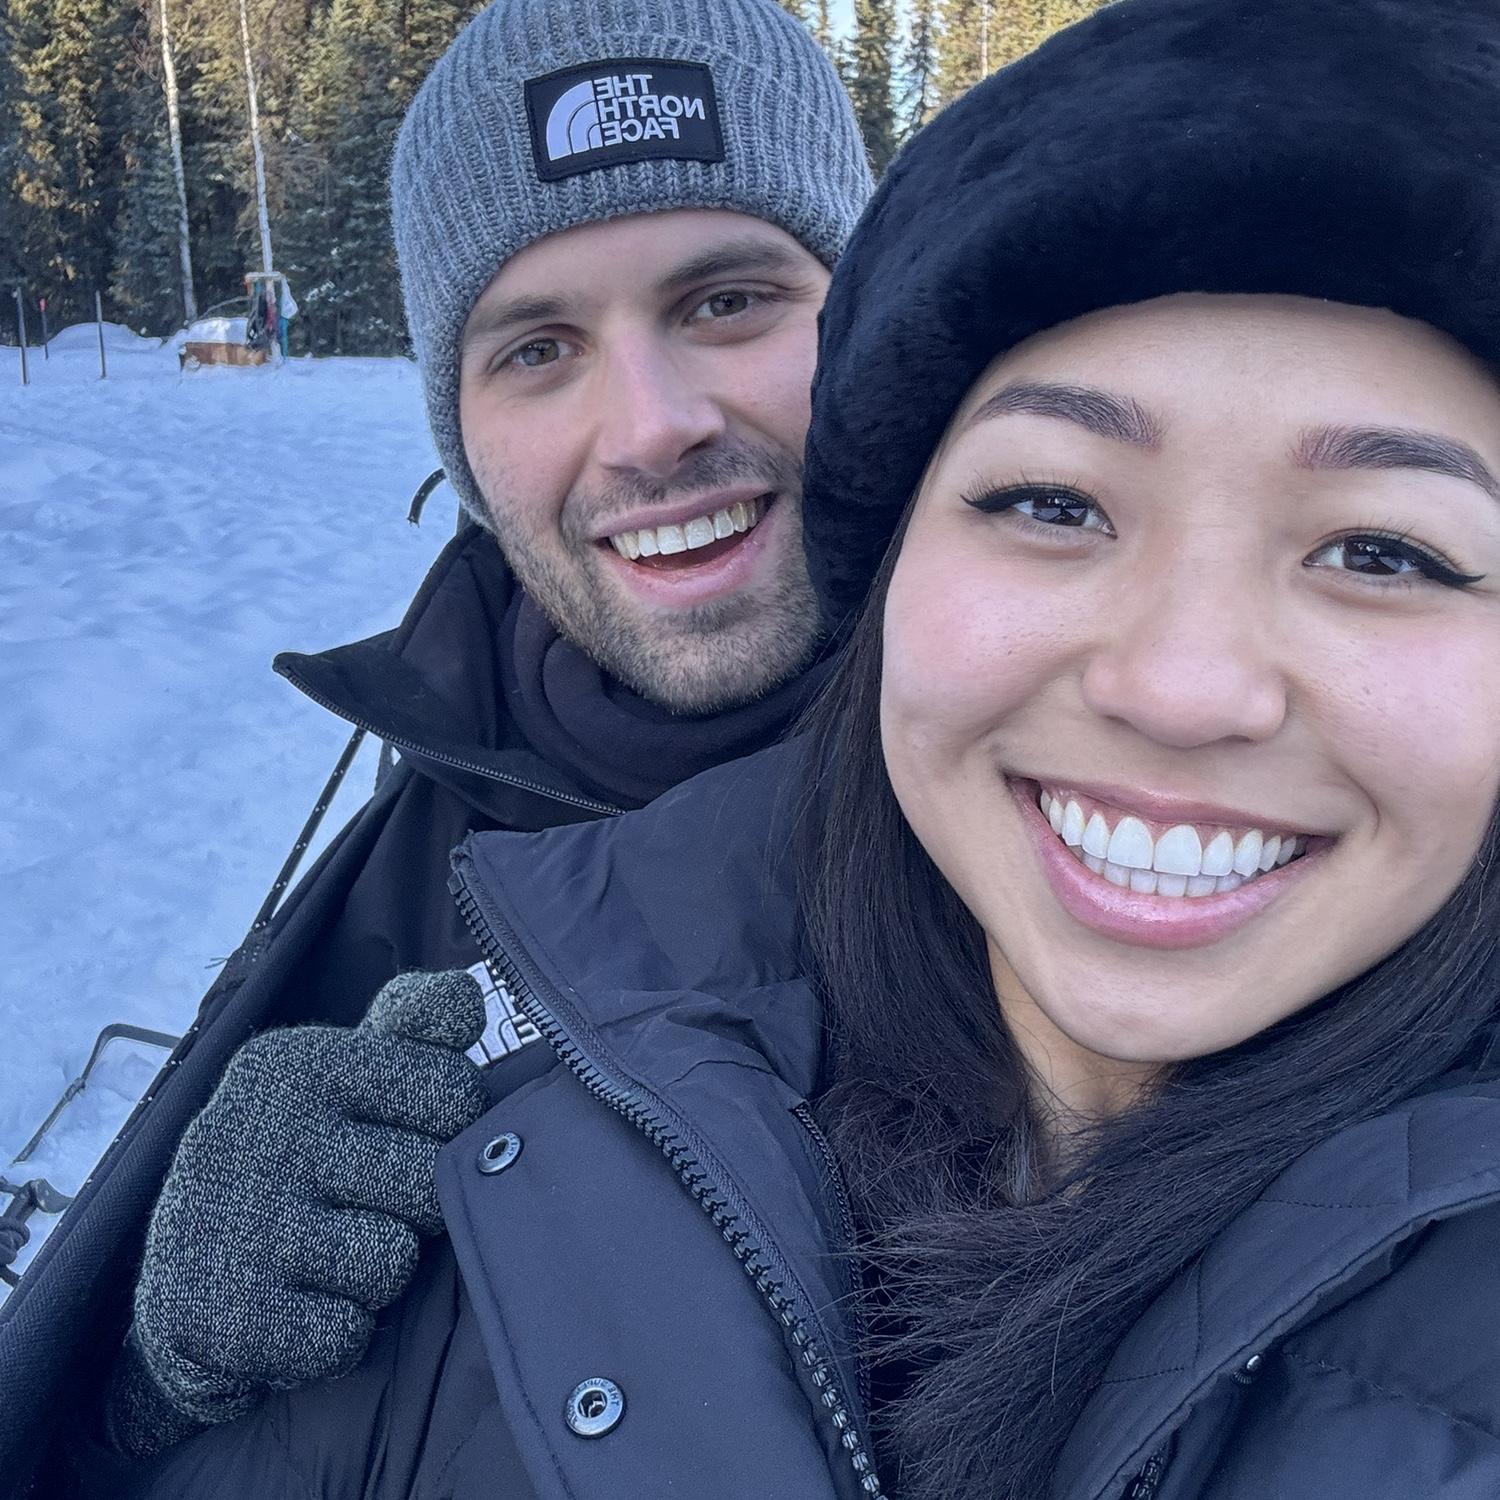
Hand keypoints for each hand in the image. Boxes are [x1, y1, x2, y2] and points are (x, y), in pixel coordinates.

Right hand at [109, 969, 488, 1456]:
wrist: (184, 1276)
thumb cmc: (304, 1154)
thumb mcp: (348, 1068)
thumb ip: (416, 1022)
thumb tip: (470, 1001)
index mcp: (302, 1061)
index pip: (454, 1093)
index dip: (452, 1130)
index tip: (410, 1136)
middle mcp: (262, 1130)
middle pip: (429, 1182)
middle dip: (417, 1208)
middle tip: (366, 1206)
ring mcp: (236, 1223)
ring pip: (391, 1262)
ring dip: (375, 1275)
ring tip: (329, 1255)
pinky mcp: (221, 1317)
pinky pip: (344, 1335)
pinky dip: (335, 1335)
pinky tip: (299, 1307)